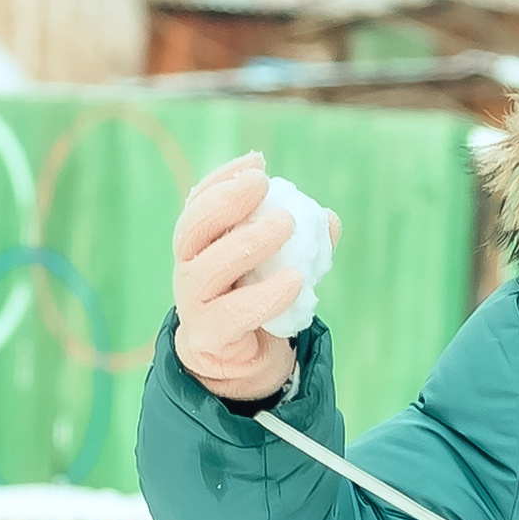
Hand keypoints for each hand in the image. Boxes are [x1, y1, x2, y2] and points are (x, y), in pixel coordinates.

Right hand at [171, 153, 341, 401]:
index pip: (199, 203)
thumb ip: (302, 242)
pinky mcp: (209, 335)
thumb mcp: (277, 263)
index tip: (256, 161)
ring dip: (248, 242)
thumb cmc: (256, 297)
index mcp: (200, 244)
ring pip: (210, 268)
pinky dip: (266, 295)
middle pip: (192, 229)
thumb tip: (329, 219)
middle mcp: (189, 268)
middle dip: (226, 200)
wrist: (239, 358)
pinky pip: (234, 314)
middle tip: (262, 183)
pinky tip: (295, 280)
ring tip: (285, 224)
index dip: (223, 178)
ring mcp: (194, 302)